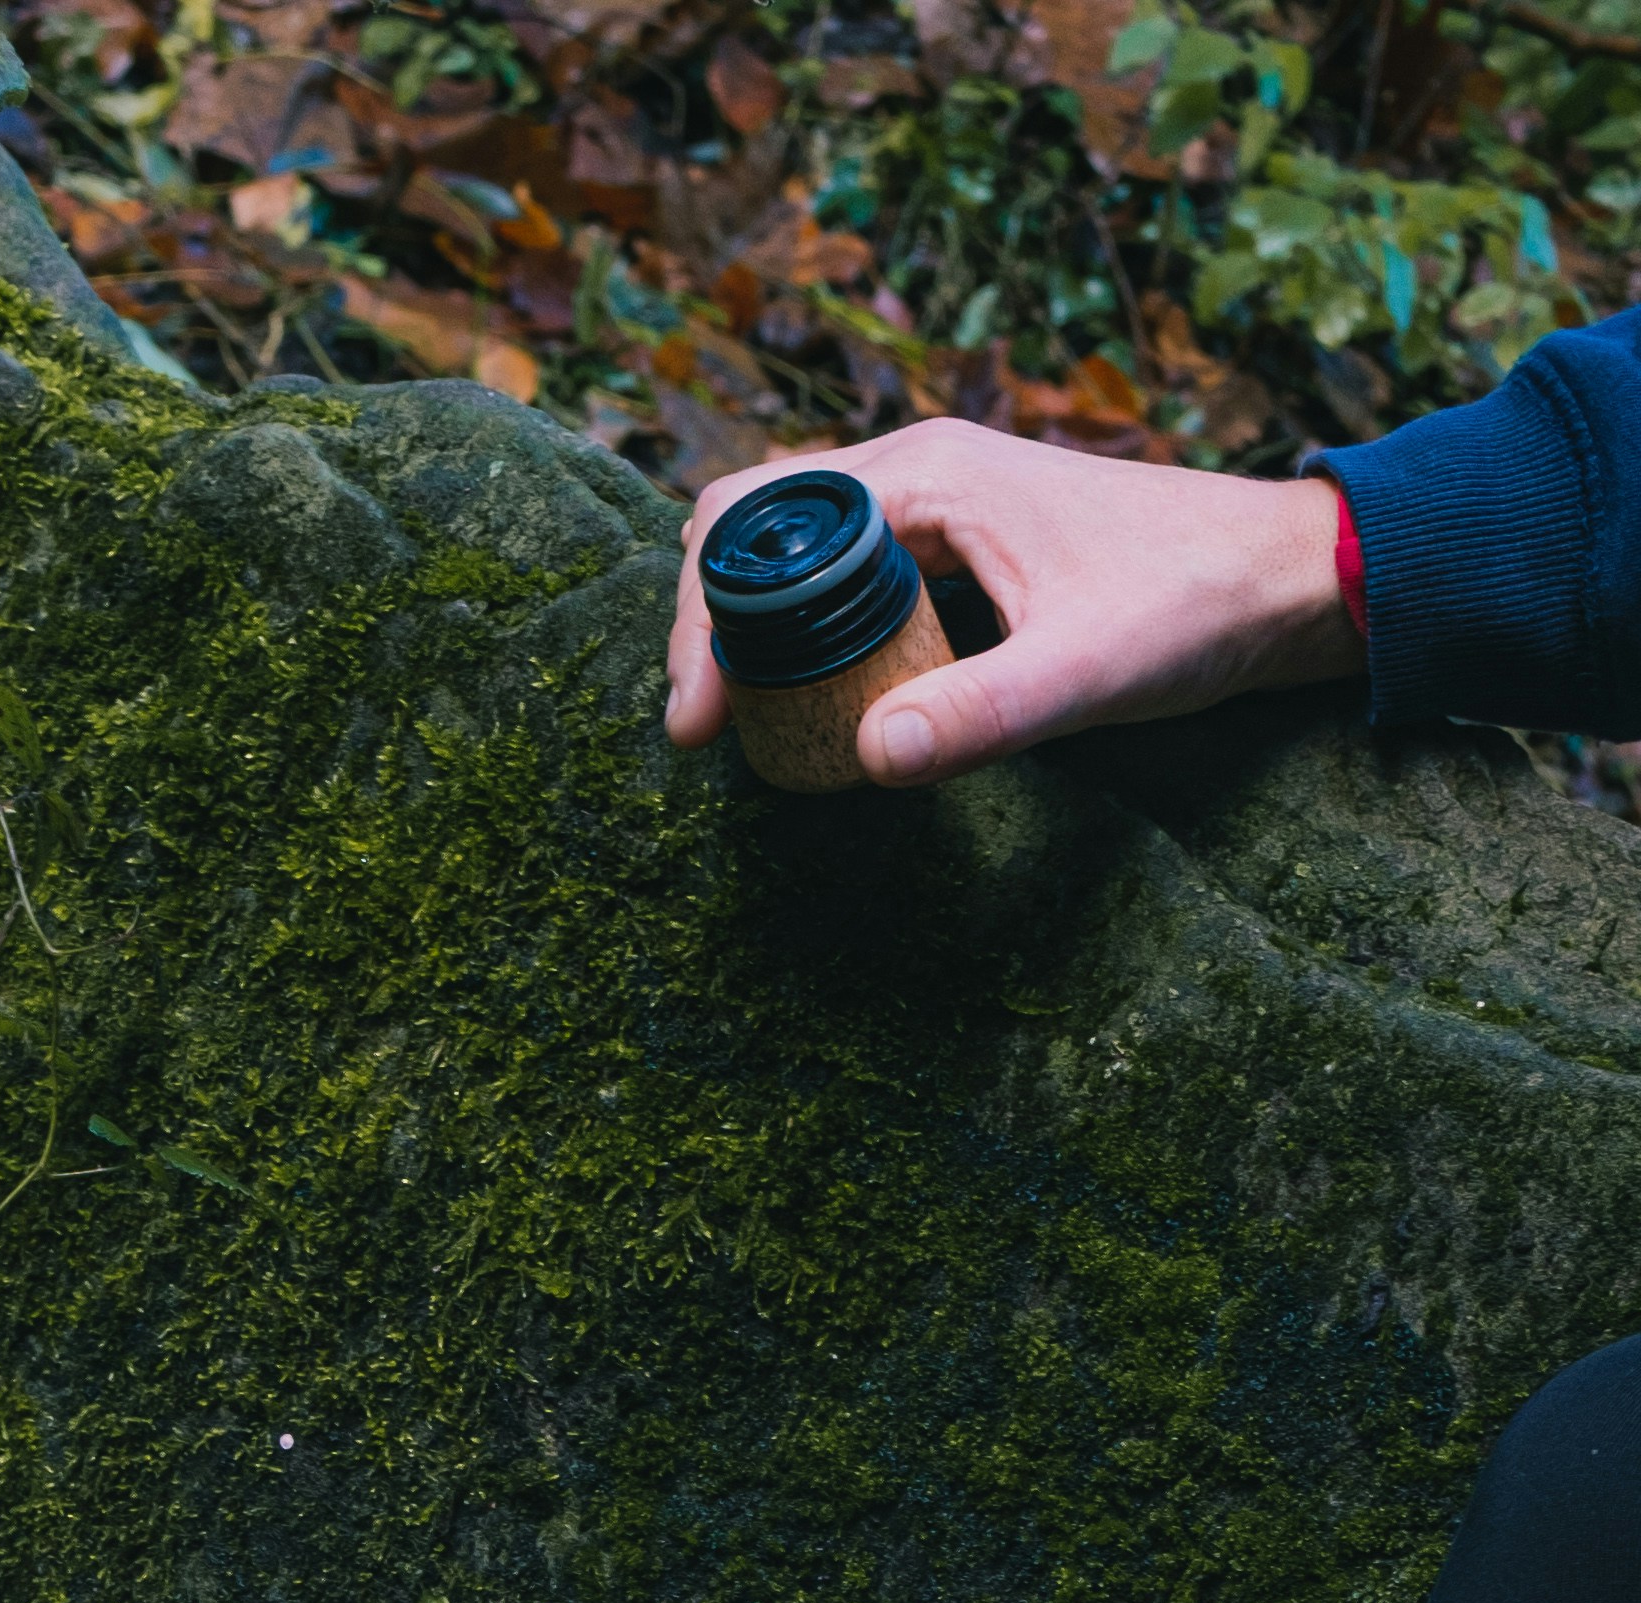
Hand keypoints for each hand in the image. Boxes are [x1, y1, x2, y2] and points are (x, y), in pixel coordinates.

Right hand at [664, 424, 1362, 790]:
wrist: (1283, 576)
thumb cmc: (1196, 606)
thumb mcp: (1088, 672)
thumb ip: (979, 714)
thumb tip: (865, 758)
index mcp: (931, 474)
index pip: (753, 521)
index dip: (703, 624)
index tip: (697, 722)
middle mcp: (922, 468)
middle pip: (755, 525)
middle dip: (711, 623)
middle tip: (710, 730)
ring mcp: (940, 499)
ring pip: (798, 550)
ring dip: (757, 631)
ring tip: (749, 723)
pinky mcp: (962, 537)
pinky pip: (849, 573)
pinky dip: (811, 632)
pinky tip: (822, 701)